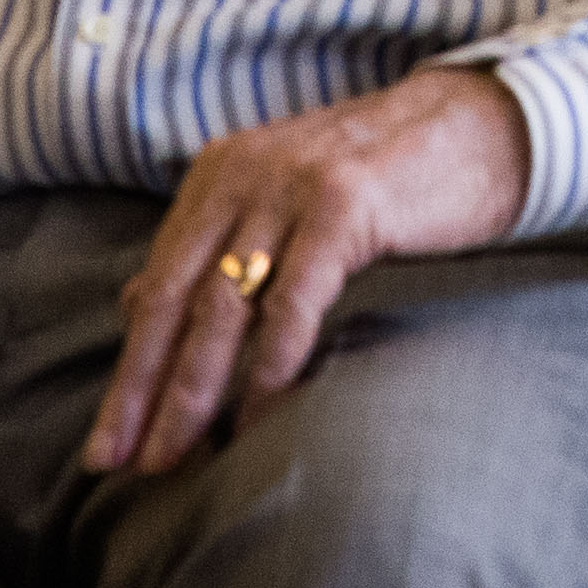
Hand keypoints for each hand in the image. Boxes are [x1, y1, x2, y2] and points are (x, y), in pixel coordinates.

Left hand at [76, 69, 532, 486]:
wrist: (481, 124)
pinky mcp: (344, 204)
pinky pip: (294, 301)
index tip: (106, 443)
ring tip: (173, 456)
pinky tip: (255, 419)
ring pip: (223, 308)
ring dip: (192, 392)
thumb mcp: (286, 202)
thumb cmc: (387, 177)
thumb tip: (138, 306)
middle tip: (120, 464)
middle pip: (175, 301)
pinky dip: (269, 366)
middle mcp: (243, 174)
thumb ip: (217, 247)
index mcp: (219, 174)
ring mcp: (292, 186)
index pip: (157, 287)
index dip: (129, 371)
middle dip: (142, 391)